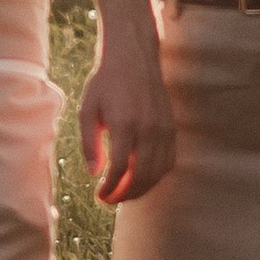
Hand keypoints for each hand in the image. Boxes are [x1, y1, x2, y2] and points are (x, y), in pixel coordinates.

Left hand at [78, 29, 173, 205]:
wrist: (134, 59)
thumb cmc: (106, 84)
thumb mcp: (88, 110)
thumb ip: (89, 143)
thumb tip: (95, 173)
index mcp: (125, 123)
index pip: (121, 168)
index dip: (110, 188)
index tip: (100, 196)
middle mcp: (148, 128)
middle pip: (142, 176)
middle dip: (125, 195)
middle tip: (109, 200)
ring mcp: (163, 129)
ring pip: (158, 173)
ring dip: (141, 190)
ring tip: (124, 194)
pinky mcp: (172, 128)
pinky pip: (169, 162)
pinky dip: (156, 177)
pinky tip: (141, 179)